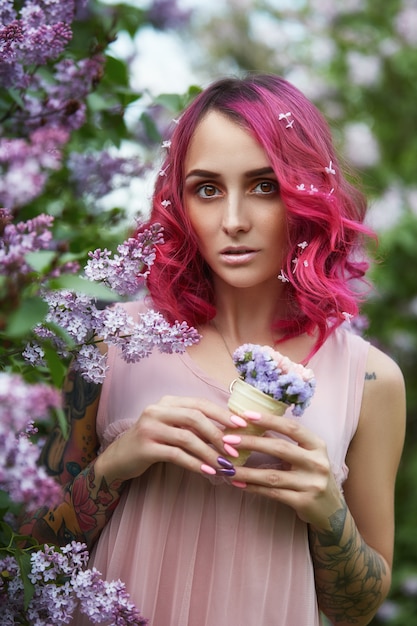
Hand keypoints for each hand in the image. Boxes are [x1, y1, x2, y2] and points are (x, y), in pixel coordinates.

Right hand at [95, 395, 237, 483]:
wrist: (119, 458)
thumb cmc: (153, 442)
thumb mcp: (172, 428)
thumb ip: (193, 426)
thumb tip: (228, 433)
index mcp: (167, 402)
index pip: (200, 404)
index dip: (222, 414)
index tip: (242, 425)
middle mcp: (157, 410)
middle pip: (195, 418)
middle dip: (218, 434)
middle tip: (234, 451)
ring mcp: (149, 428)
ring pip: (187, 437)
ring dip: (209, 453)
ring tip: (224, 465)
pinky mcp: (145, 447)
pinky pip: (176, 455)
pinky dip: (195, 463)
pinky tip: (207, 472)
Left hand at [230, 411, 343, 528]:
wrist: (332, 510)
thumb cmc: (312, 476)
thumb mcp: (305, 456)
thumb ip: (284, 442)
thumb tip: (252, 426)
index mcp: (317, 445)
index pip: (292, 428)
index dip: (269, 420)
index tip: (246, 415)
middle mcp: (317, 463)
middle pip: (280, 448)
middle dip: (251, 442)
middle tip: (228, 439)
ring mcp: (312, 484)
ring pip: (272, 475)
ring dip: (246, 471)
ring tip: (226, 467)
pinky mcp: (304, 502)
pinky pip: (272, 493)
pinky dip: (253, 487)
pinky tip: (238, 483)